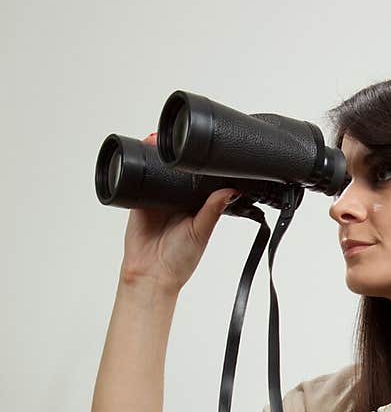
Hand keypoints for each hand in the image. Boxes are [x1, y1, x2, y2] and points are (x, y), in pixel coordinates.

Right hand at [120, 132, 238, 292]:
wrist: (150, 274)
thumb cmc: (179, 261)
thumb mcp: (201, 232)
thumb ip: (212, 211)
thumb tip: (230, 191)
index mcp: (196, 206)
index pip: (202, 179)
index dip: (203, 164)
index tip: (207, 148)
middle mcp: (178, 200)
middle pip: (179, 170)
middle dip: (178, 154)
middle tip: (178, 137)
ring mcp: (158, 198)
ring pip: (159, 170)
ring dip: (158, 156)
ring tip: (158, 139)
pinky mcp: (140, 199)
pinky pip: (139, 178)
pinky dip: (139, 166)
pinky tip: (142, 152)